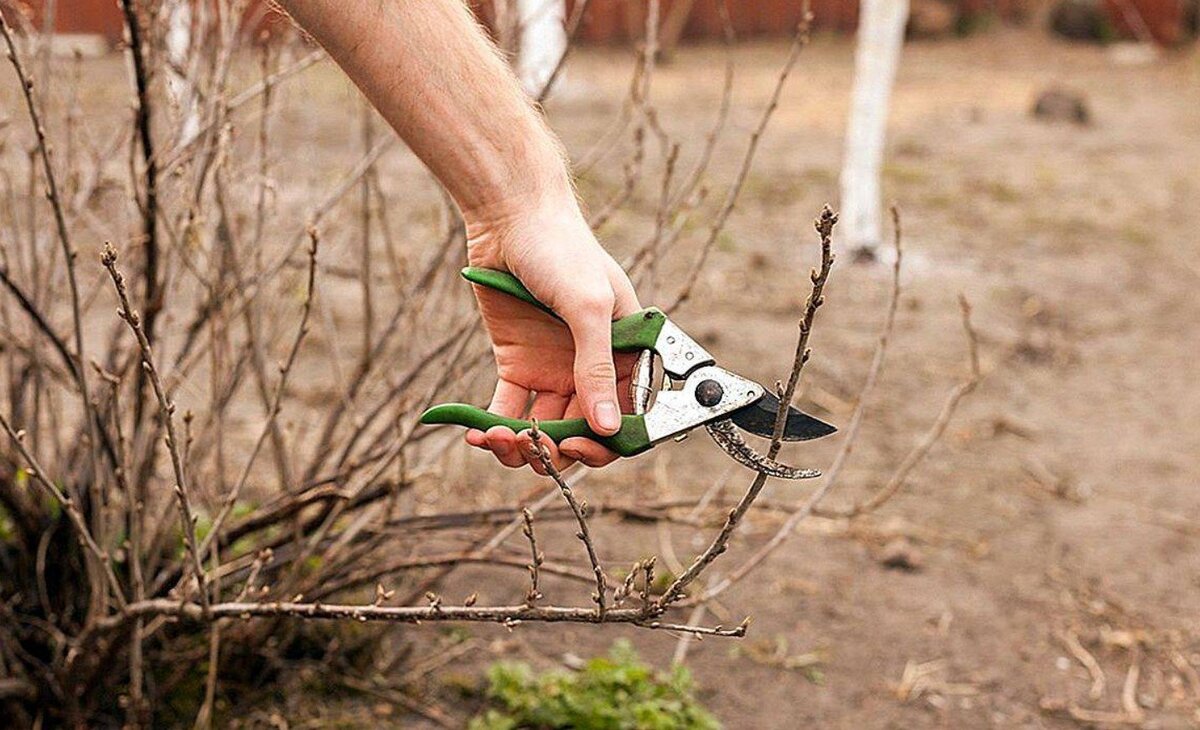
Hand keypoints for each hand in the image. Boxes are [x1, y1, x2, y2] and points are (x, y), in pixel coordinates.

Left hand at [463, 198, 640, 472]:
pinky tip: (478, 435)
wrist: (510, 217)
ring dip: (523, 445)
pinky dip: (493, 428)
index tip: (576, 448)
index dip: (606, 444)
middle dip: (558, 449)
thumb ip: (596, 367)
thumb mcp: (587, 306)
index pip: (625, 417)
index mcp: (626, 355)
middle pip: (582, 432)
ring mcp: (553, 370)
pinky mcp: (516, 366)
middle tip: (533, 447)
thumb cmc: (562, 249)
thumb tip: (609, 427)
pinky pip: (508, 410)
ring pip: (544, 429)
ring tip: (497, 439)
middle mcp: (591, 369)